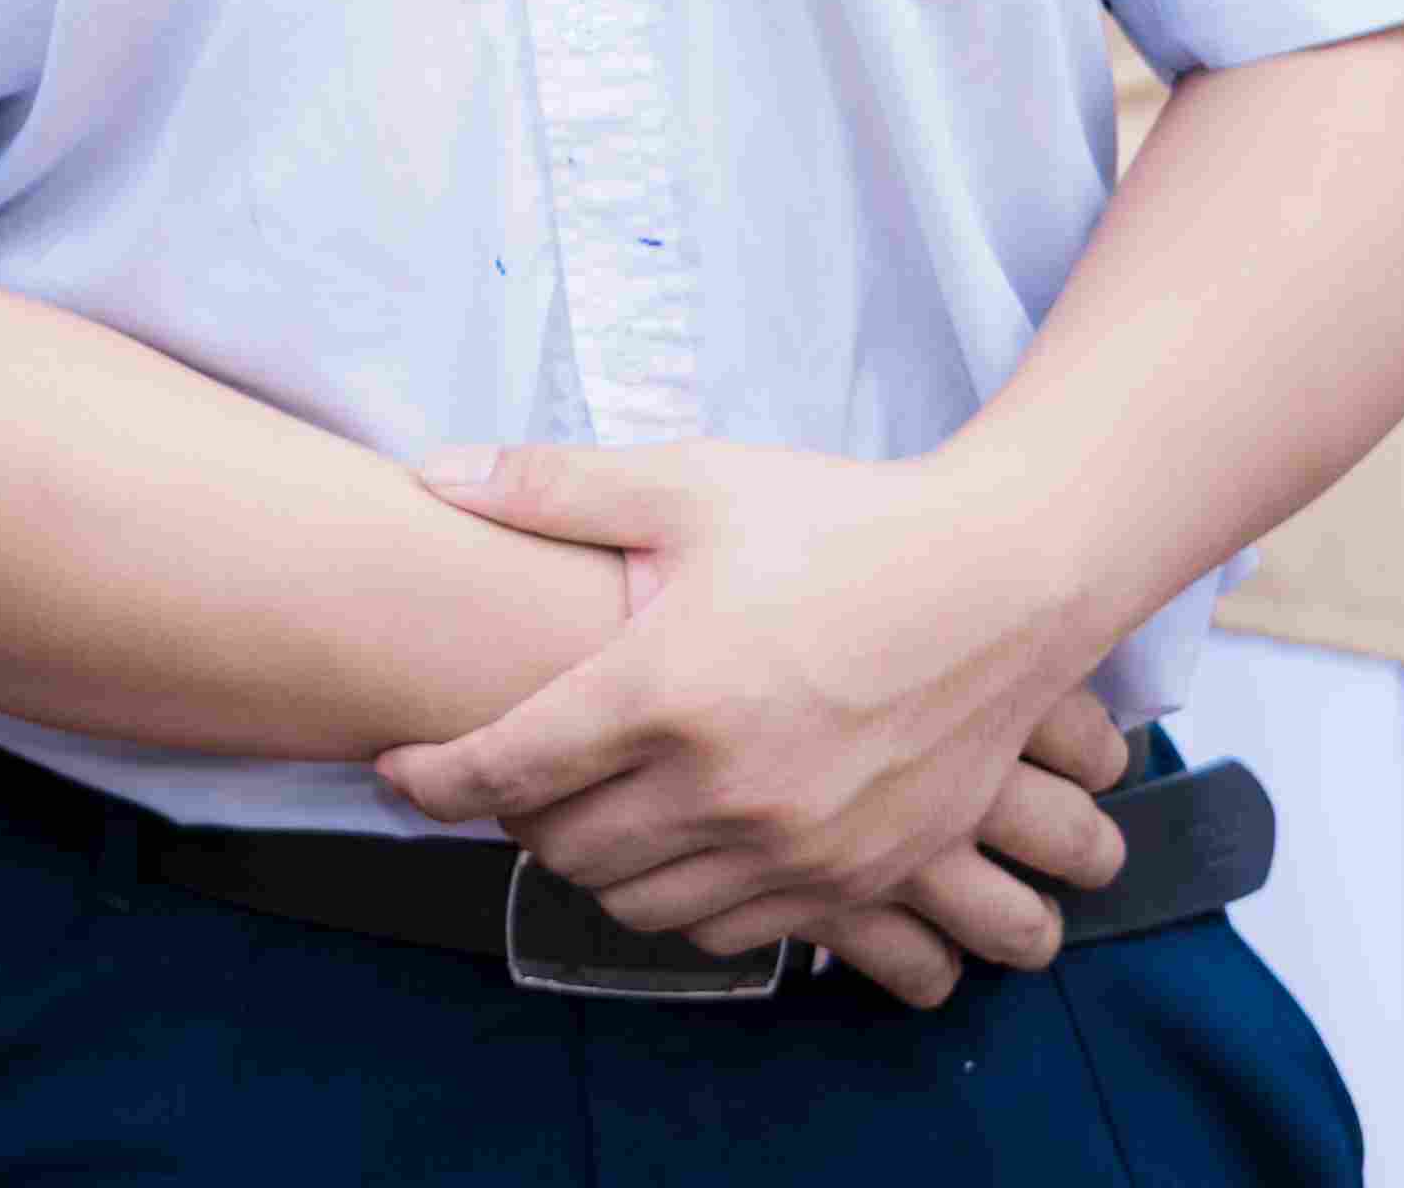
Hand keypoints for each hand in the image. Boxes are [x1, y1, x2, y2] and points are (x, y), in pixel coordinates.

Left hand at [380, 441, 1129, 1008]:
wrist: (1004, 582)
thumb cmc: (843, 524)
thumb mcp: (690, 484)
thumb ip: (552, 487)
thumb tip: (431, 474)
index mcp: (664, 692)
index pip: (506, 769)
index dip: (431, 780)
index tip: (399, 770)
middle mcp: (724, 787)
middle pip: (560, 848)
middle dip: (508, 819)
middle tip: (504, 774)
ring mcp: (795, 846)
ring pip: (637, 902)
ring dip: (589, 865)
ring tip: (582, 808)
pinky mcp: (856, 878)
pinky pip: (729, 929)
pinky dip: (679, 898)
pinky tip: (672, 843)